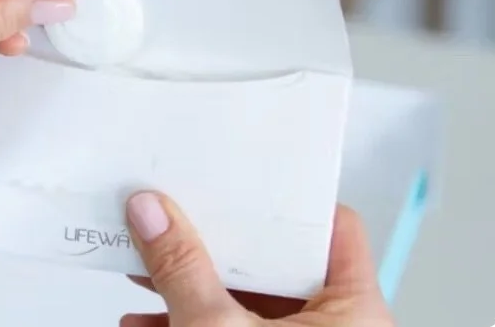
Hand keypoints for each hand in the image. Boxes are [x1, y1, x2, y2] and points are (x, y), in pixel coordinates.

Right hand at [121, 193, 395, 326]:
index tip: (232, 182)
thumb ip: (181, 271)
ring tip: (141, 277)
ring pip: (243, 304)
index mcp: (353, 309)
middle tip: (172, 219)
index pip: (330, 227)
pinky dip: (188, 326)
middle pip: (273, 263)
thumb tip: (154, 214)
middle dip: (210, 247)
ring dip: (187, 289)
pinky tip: (144, 326)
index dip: (283, 201)